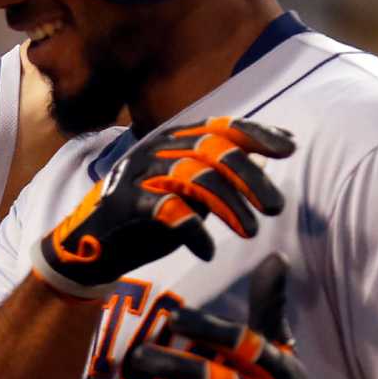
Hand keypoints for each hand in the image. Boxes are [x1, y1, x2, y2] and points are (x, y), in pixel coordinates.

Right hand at [35, 119, 292, 296]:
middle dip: (250, 178)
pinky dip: (193, 232)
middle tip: (276, 207)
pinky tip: (209, 251)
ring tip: (251, 231)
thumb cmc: (145, 218)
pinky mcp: (126, 203)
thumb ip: (217, 176)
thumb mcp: (186, 192)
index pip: (221, 127)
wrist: (88, 246)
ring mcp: (139, 174)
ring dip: (229, 206)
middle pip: (214, 151)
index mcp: (173, 140)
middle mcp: (156, 149)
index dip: (257, 133)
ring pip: (195, 177)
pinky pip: (168, 211)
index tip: (289, 147)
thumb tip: (262, 161)